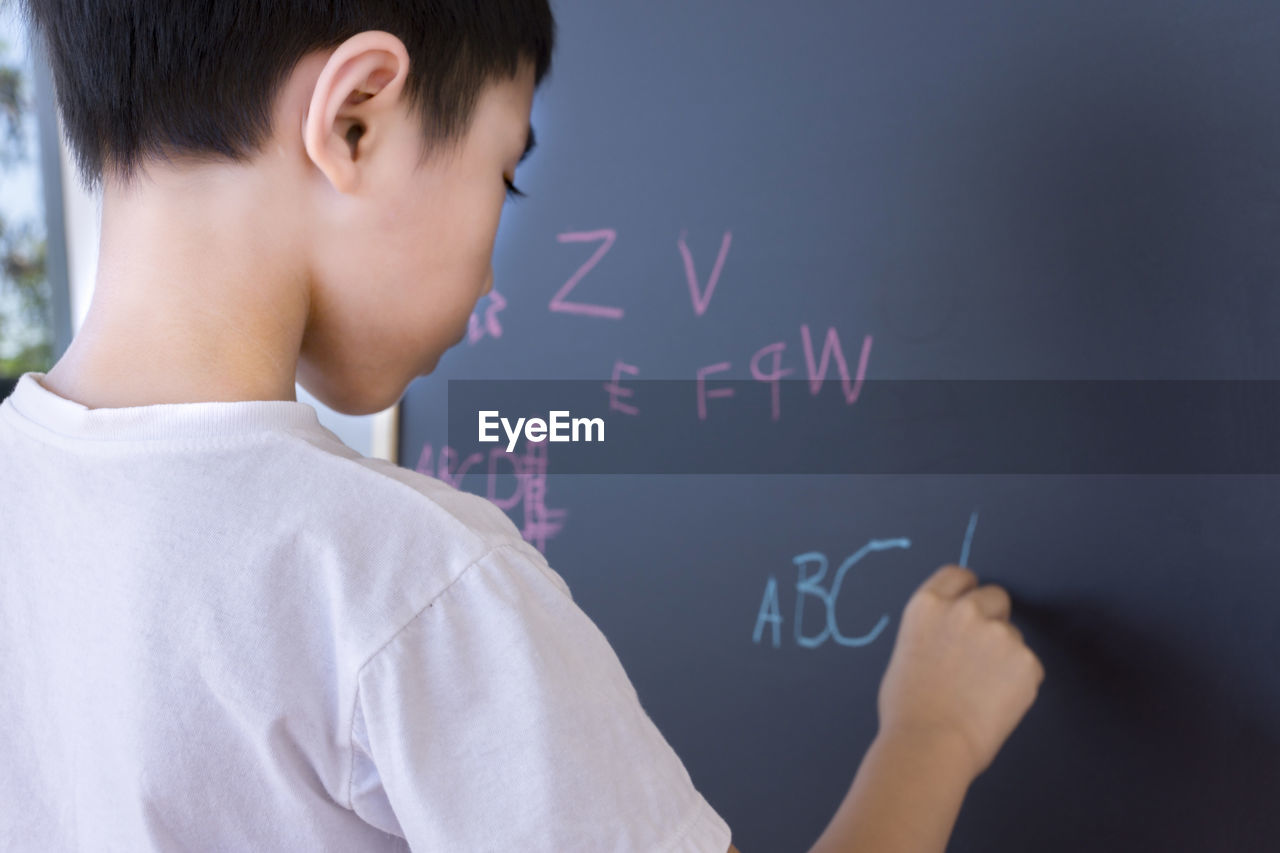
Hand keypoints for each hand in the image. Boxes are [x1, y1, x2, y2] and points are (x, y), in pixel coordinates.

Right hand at [876, 565, 1044, 780]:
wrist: (929, 744)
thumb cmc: (908, 709)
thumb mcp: (908, 650)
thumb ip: (934, 631)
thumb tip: (953, 635)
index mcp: (928, 604)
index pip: (959, 575)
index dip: (966, 591)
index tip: (970, 607)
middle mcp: (965, 609)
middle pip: (995, 597)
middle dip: (992, 619)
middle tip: (980, 655)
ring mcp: (1000, 634)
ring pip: (1013, 636)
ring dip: (1005, 656)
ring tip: (982, 692)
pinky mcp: (1028, 662)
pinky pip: (1029, 667)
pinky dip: (1019, 683)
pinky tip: (995, 704)